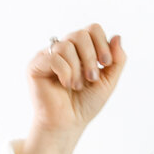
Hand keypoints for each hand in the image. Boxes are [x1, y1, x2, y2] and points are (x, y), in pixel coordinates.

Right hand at [26, 24, 127, 139]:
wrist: (68, 123)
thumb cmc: (85, 103)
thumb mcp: (108, 81)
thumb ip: (117, 60)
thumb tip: (117, 36)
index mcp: (81, 50)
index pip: (92, 30)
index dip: (102, 43)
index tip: (106, 63)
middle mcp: (64, 49)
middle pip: (80, 34)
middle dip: (90, 56)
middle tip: (92, 78)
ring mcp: (48, 55)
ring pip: (66, 45)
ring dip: (77, 69)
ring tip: (77, 86)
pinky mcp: (36, 65)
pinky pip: (53, 57)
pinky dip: (65, 72)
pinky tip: (65, 85)